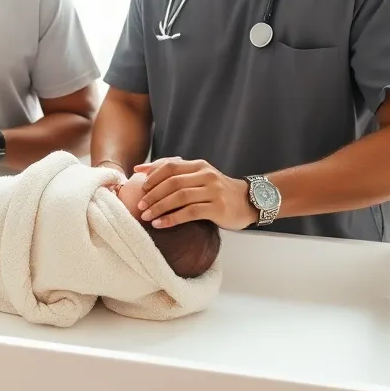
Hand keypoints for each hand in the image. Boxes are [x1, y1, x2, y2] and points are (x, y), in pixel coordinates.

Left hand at [133, 156, 254, 229]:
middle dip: (152, 194)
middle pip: (172, 182)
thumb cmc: (218, 192)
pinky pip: (190, 212)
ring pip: (179, 197)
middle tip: (139, 205)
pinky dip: (172, 218)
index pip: (170, 166)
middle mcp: (206, 176)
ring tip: (146, 216)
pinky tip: (160, 224)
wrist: (249, 202)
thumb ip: (175, 173)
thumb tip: (140, 170)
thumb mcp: (199, 177)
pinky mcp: (217, 208)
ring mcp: (213, 191)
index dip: (152, 176)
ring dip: (159, 207)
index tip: (140, 187)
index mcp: (199, 166)